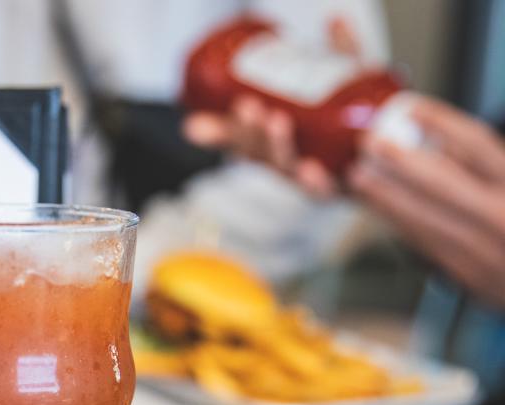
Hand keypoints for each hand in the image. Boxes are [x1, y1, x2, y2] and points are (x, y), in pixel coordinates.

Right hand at [181, 18, 361, 197]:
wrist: (396, 163)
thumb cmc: (360, 127)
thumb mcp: (347, 86)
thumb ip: (340, 56)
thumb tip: (336, 18)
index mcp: (279, 142)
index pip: (242, 139)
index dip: (221, 131)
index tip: (202, 121)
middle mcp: (290, 162)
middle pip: (258, 153)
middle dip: (248, 131)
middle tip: (249, 108)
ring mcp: (310, 179)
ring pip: (284, 169)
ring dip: (277, 148)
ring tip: (277, 123)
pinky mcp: (337, 191)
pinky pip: (321, 192)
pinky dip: (314, 183)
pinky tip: (310, 168)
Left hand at [350, 97, 504, 308]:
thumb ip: (485, 165)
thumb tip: (437, 137)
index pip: (477, 145)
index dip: (441, 122)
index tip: (411, 108)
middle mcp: (501, 217)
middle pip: (442, 182)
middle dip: (400, 161)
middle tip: (370, 145)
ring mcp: (484, 250)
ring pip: (424, 217)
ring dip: (386, 195)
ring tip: (361, 177)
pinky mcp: (466, 274)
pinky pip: (424, 242)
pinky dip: (399, 222)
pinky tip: (381, 207)